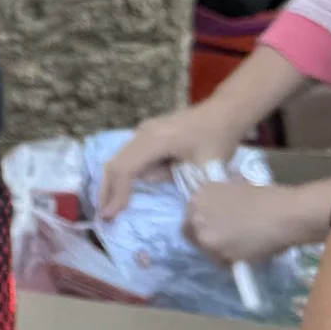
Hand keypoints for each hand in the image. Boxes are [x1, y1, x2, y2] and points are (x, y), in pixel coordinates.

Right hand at [93, 101, 242, 219]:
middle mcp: (143, 133)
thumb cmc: (218, 137)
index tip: (111, 217)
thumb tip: (170, 211)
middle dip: (107, 192)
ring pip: (120, 160)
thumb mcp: (207, 167)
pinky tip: (123, 192)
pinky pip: (130, 156)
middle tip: (104, 217)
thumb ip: (185, 187)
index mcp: (155, 140)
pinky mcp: (148, 134)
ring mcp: (144, 131)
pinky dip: (124, 175)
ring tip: (110, 208)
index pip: (126, 169)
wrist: (226, 111)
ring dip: (113, 184)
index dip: (116, 194)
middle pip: (115, 163)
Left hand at [181, 172, 330, 264]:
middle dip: (202, 238)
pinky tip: (243, 258)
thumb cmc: (267, 197)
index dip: (201, 220)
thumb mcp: (238, 187)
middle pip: (190, 232)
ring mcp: (205, 235)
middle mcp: (196, 214)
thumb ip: (223, 197)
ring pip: (204, 249)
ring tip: (237, 250)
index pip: (190, 212)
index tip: (213, 225)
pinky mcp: (217, 254)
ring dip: (216, 251)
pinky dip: (228, 262)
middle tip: (220, 242)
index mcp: (201, 194)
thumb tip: (225, 204)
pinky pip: (219, 262)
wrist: (282, 215)